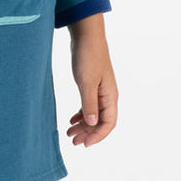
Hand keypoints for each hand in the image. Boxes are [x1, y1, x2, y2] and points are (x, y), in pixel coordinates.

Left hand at [65, 24, 118, 147]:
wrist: (86, 37)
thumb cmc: (88, 57)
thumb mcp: (86, 83)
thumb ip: (89, 104)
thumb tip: (93, 123)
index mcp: (110, 96)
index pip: (108, 123)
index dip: (97, 136)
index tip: (84, 144)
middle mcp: (108, 96)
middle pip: (101, 122)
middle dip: (88, 133)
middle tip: (73, 141)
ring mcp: (100, 91)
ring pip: (94, 115)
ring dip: (83, 125)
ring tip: (69, 133)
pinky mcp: (92, 85)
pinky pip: (89, 106)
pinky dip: (81, 114)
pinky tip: (71, 120)